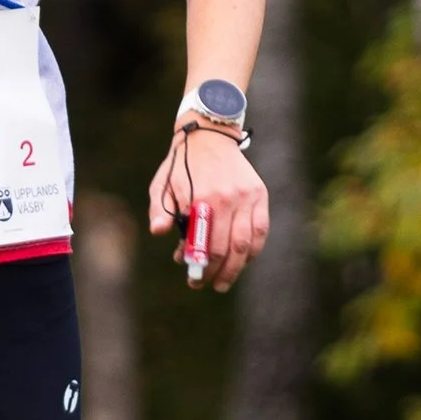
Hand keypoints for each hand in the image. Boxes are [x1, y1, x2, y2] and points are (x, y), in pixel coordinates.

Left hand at [147, 124, 268, 291]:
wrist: (208, 135)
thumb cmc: (180, 165)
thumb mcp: (161, 185)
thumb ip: (159, 210)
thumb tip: (159, 232)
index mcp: (203, 198)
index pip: (206, 245)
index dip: (201, 267)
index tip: (193, 280)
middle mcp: (229, 198)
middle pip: (228, 248)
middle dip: (218, 272)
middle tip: (208, 284)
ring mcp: (248, 196)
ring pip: (247, 243)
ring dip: (237, 267)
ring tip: (225, 281)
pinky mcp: (260, 194)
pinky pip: (261, 230)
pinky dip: (253, 250)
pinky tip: (243, 260)